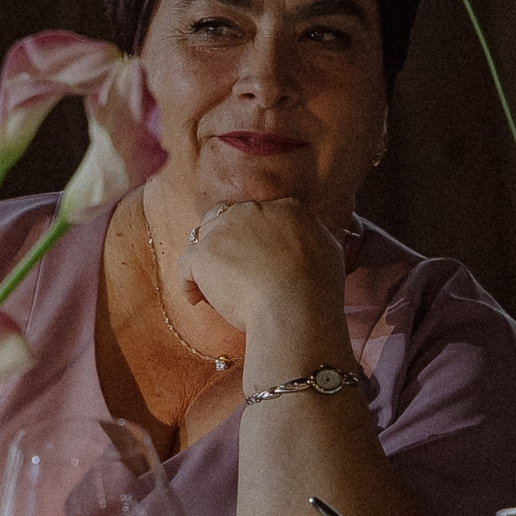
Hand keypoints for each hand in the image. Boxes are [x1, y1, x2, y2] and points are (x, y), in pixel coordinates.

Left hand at [177, 198, 344, 336]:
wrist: (294, 307)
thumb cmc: (316, 288)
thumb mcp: (329, 251)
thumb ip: (314, 237)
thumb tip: (312, 234)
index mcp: (286, 208)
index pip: (259, 214)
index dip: (252, 236)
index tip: (253, 258)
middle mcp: (252, 210)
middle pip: (226, 219)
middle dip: (224, 243)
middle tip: (228, 270)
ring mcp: (224, 230)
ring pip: (203, 239)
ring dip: (206, 260)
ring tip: (210, 287)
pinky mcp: (203, 253)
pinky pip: (185, 265)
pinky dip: (188, 283)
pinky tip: (195, 299)